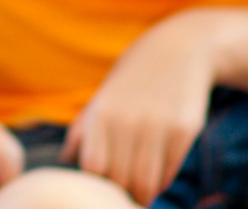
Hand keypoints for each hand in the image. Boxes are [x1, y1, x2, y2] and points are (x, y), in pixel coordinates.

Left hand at [65, 14, 215, 204]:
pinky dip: (161, 182)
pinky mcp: (183, 130)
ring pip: (147, 182)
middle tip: (121, 195)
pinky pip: (169, 171)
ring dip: (142, 195)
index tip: (100, 189)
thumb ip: (82, 132)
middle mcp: (127, 120)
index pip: (93, 167)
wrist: (177, 52)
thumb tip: (64, 162)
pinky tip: (156, 179)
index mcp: (101, 114)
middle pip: (121, 179)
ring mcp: (157, 125)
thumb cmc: (131, 81)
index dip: (96, 185)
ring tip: (139, 196)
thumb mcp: (102, 99)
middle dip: (120, 193)